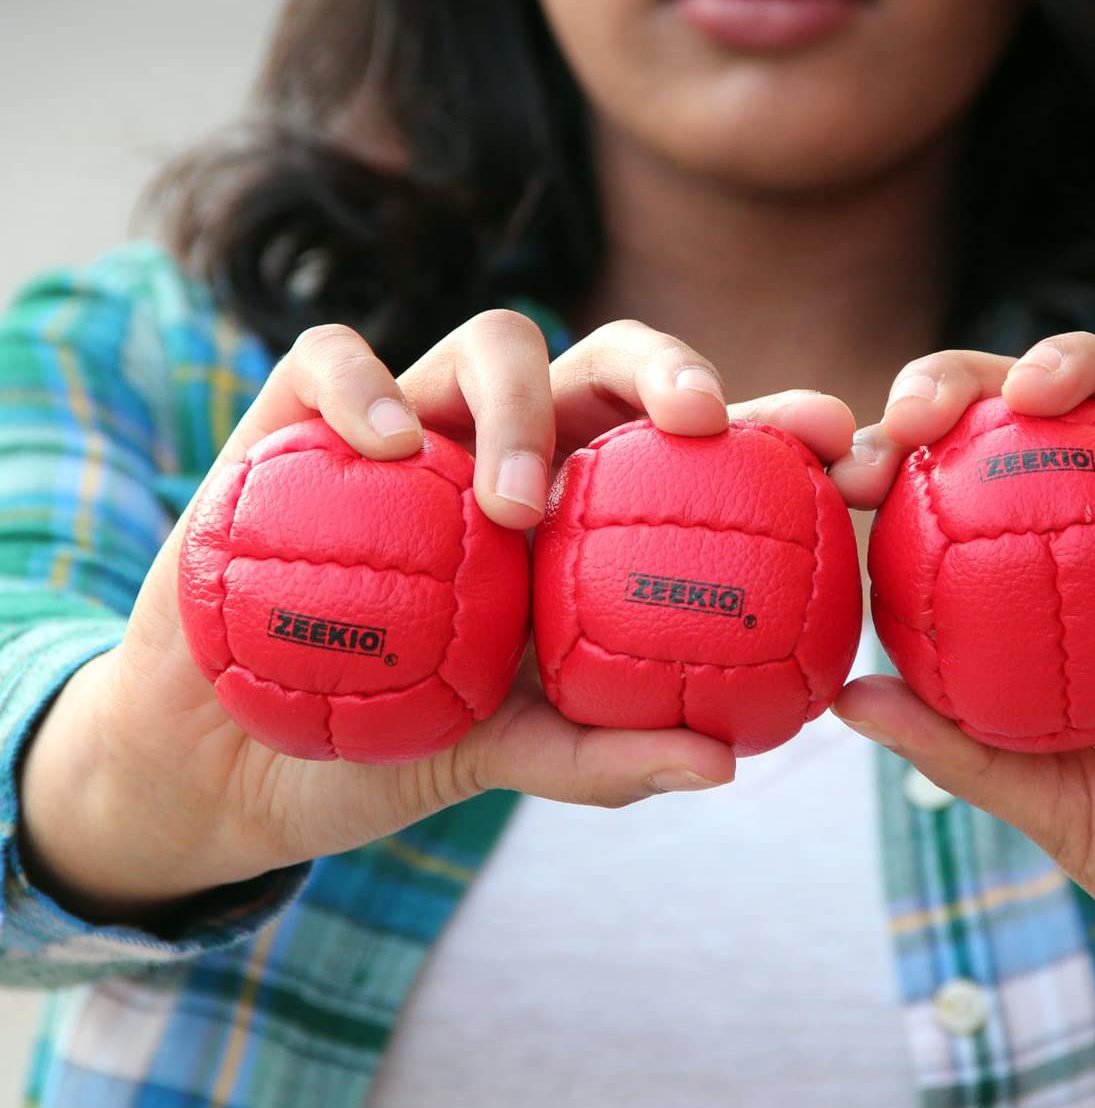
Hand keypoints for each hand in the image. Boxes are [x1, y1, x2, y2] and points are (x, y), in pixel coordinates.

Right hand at [23, 314, 855, 915]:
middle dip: (670, 368)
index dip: (773, 432)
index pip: (685, 449)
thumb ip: (605, 753)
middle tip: (706, 421)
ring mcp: (410, 427)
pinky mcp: (297, 422)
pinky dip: (362, 386)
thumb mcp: (506, 754)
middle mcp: (508, 453)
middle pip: (605, 362)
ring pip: (488, 341)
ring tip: (517, 503)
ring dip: (518, 400)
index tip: (849, 450)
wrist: (231, 758)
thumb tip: (728, 766)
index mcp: (577, 514)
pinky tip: (393, 448)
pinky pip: (331, 361)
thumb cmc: (388, 743)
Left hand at [823, 331, 1094, 1001]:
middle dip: (971, 385)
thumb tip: (847, 696)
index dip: (907, 462)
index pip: (969, 500)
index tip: (849, 469)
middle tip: (916, 408)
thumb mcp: (1065, 814)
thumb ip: (964, 752)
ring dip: (1088, 376)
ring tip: (1031, 389)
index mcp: (1060, 604)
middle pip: (1043, 429)